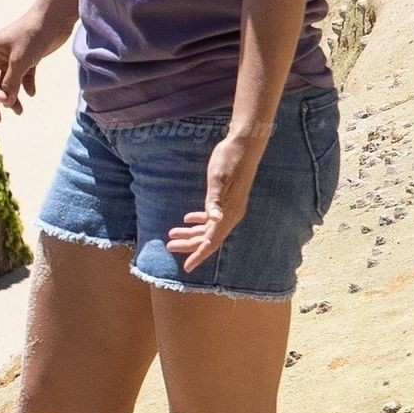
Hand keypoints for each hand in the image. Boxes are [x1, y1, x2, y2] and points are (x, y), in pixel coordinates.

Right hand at [0, 14, 51, 123]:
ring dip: (13, 97)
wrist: (54, 18)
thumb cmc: (32, 34)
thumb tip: (6, 103)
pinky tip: (32, 93)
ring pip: (8, 83)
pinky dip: (26, 86)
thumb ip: (11, 83)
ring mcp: (12, 58)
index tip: (5, 101)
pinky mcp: (27, 59)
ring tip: (20, 112)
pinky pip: (22, 78)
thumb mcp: (19, 61)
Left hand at [166, 133, 262, 273]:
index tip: (186, 267)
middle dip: (189, 244)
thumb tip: (215, 219)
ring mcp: (230, 208)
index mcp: (229, 213)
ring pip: (209, 228)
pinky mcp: (228, 199)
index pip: (211, 241)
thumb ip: (214, 200)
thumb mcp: (218, 179)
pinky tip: (187, 219)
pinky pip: (212, 217)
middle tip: (169, 246)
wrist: (244, 145)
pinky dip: (199, 221)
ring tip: (172, 235)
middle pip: (208, 237)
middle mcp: (231, 214)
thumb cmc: (229, 160)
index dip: (198, 255)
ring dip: (191, 233)